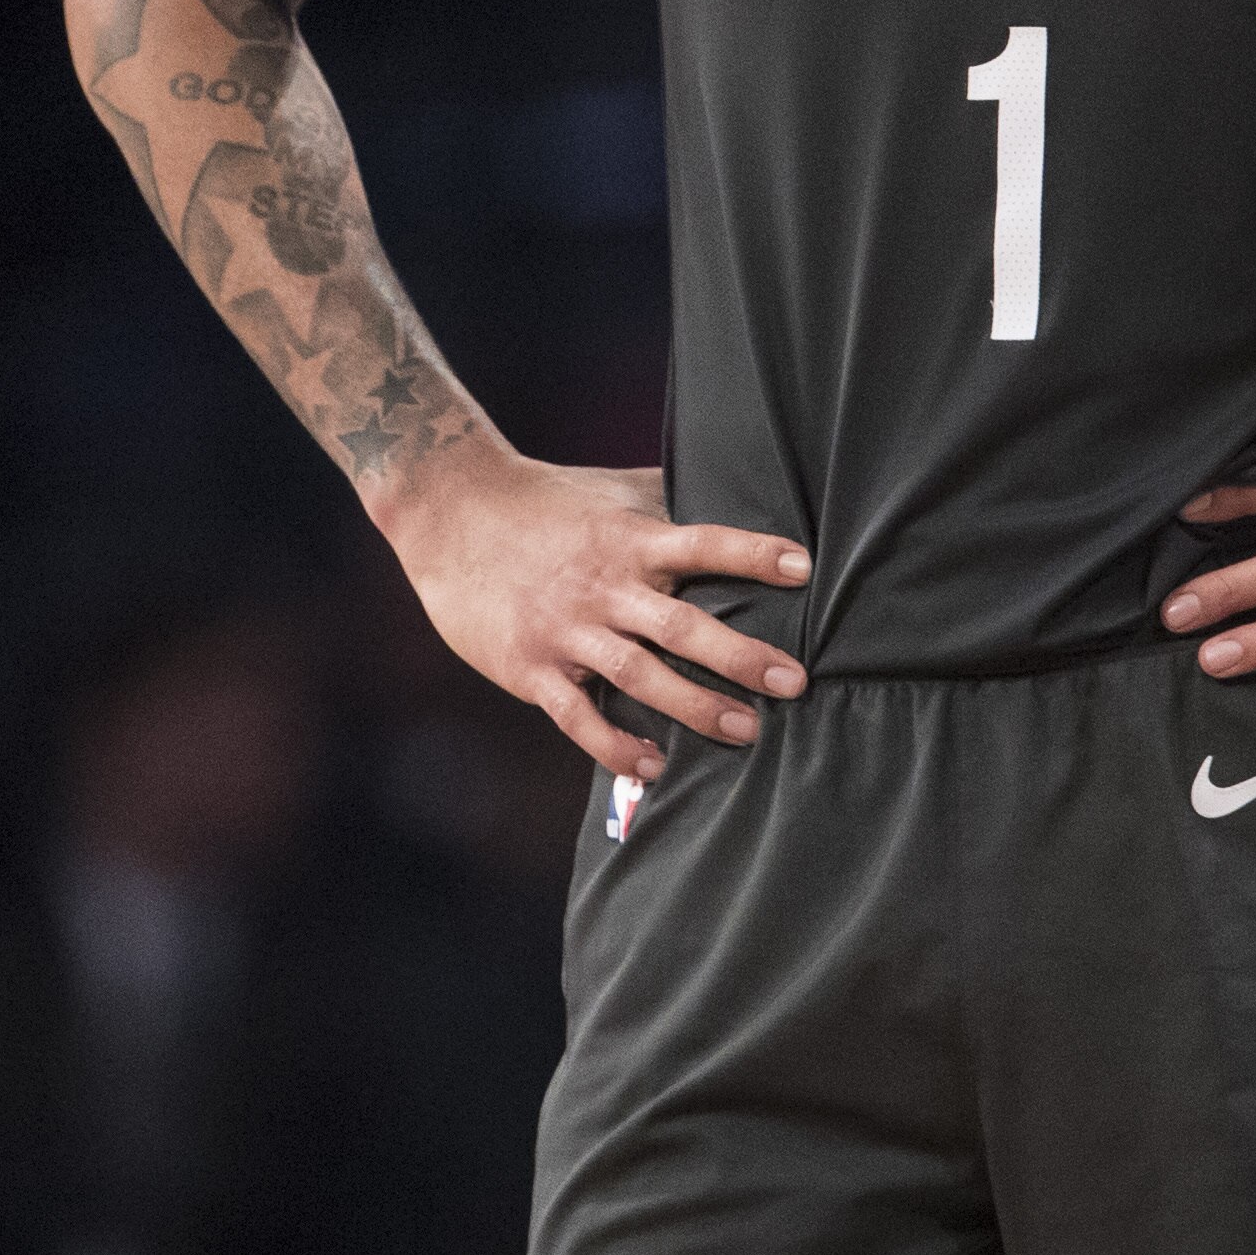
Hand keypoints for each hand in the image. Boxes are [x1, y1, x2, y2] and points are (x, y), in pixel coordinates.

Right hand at [379, 448, 809, 780]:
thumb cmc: (547, 499)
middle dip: (741, 657)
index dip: (754, 554)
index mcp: (631, 540)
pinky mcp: (531, 668)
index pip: (705, 543)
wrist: (451, 511)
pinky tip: (654, 765)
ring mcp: (567, 631)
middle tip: (795, 682)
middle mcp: (604, 587)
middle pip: (681, 626)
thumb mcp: (615, 490)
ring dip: (695, 707)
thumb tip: (740, 489)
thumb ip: (672, 500)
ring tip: (747, 731)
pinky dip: (616, 745)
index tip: (804, 568)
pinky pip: (579, 717)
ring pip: (639, 676)